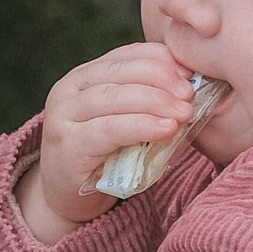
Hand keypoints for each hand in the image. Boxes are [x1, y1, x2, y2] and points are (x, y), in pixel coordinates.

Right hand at [18, 41, 208, 242]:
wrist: (68, 196)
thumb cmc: (104, 155)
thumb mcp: (124, 119)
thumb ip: (146, 99)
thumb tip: (189, 85)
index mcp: (84, 75)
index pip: (127, 54)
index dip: (161, 60)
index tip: (189, 74)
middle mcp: (68, 89)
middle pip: (121, 72)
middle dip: (161, 80)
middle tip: (189, 95)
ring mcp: (63, 117)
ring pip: (115, 97)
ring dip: (155, 102)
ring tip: (183, 113)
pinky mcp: (68, 145)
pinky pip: (109, 129)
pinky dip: (141, 126)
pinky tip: (165, 128)